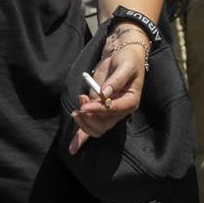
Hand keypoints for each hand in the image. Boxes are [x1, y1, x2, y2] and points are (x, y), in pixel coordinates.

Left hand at [69, 33, 147, 153]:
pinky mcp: (98, 110)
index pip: (114, 110)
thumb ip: (116, 79)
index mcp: (130, 101)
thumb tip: (104, 93)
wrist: (122, 54)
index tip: (85, 104)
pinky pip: (91, 127)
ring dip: (84, 122)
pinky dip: (81, 137)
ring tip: (77, 108)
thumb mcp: (126, 65)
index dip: (99, 109)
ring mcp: (108, 112)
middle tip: (81, 102)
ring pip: (97, 128)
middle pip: (104, 124)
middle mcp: (120, 110)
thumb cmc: (128, 59)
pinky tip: (73, 148)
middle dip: (90, 116)